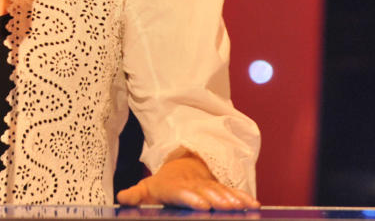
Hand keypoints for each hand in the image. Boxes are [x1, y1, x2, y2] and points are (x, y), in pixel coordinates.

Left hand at [116, 153, 258, 210]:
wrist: (179, 167)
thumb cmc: (162, 185)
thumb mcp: (147, 188)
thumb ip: (135, 195)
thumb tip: (122, 197)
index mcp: (174, 186)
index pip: (182, 192)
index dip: (191, 197)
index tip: (202, 205)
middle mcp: (193, 185)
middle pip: (205, 191)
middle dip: (216, 199)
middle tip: (227, 207)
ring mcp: (207, 185)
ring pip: (220, 191)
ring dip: (232, 199)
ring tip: (242, 207)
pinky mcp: (218, 188)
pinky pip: (231, 192)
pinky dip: (242, 197)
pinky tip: (253, 204)